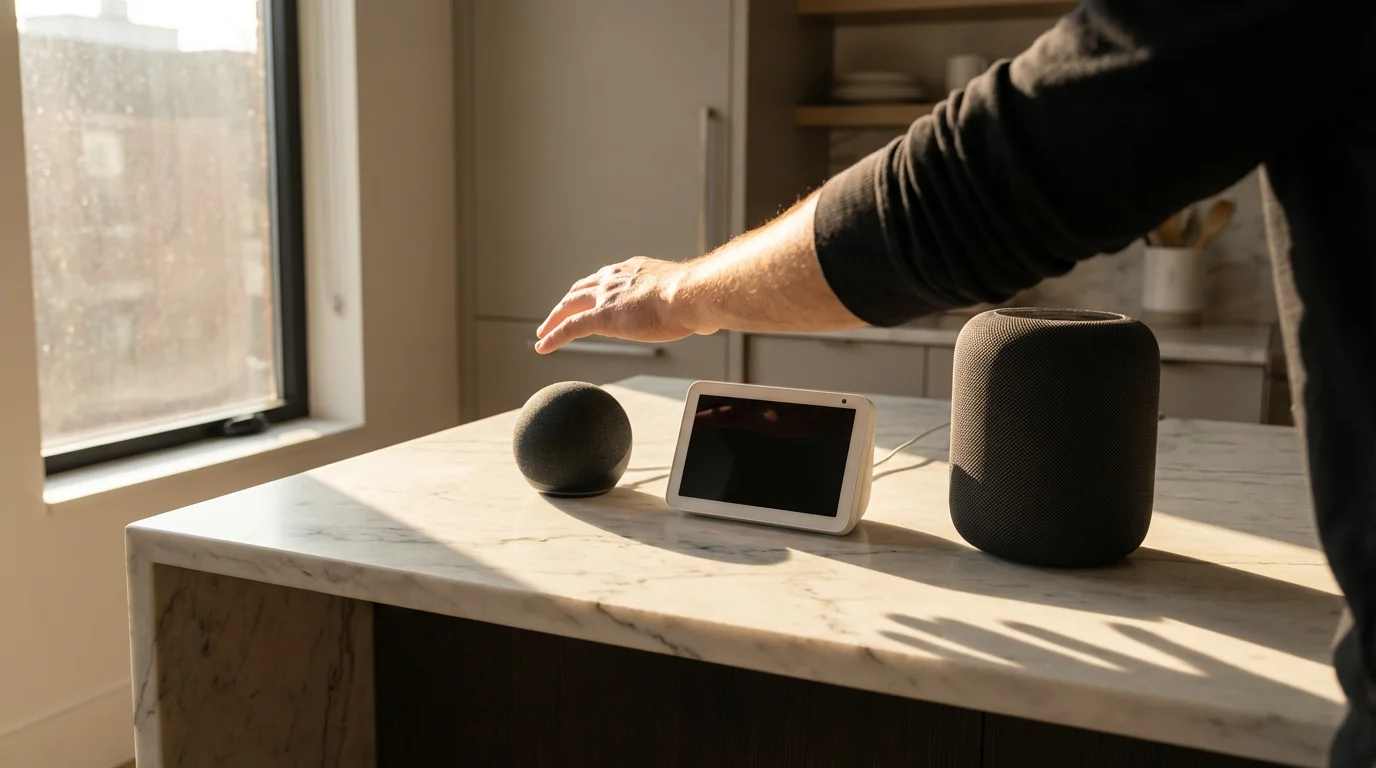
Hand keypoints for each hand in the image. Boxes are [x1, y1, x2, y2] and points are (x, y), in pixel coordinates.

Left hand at [535, 257, 713, 353]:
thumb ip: (690, 310)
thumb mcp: (690, 299)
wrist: (691, 294)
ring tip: (543, 331)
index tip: (591, 298)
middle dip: (568, 301)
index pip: (607, 278)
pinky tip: (542, 346)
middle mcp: (616, 278)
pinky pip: (569, 327)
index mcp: (635, 270)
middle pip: (582, 288)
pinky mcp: (601, 317)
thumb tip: (707, 323)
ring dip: (554, 318)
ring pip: (569, 305)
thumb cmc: (698, 297)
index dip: (595, 289)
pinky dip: (553, 336)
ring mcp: (606, 297)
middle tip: (558, 312)